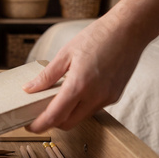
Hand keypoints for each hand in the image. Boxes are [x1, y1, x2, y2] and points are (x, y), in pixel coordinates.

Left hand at [23, 15, 145, 132]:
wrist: (129, 30)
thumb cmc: (97, 37)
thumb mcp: (66, 53)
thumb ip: (47, 75)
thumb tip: (29, 89)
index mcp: (79, 85)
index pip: (55, 116)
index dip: (40, 125)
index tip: (29, 126)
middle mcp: (95, 96)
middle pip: (68, 123)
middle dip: (52, 122)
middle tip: (39, 113)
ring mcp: (107, 98)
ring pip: (81, 117)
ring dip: (67, 114)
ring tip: (56, 99)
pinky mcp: (115, 96)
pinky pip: (93, 108)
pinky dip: (81, 106)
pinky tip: (77, 91)